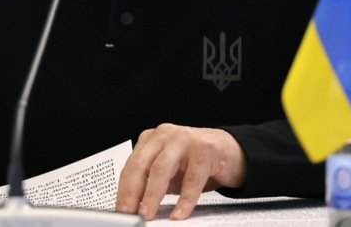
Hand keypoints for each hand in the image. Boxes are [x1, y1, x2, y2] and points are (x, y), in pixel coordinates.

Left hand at [116, 123, 246, 220]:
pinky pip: (191, 179)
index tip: (119, 211)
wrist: (230, 152)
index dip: (123, 190)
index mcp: (151, 140)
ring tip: (147, 214)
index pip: (131, 166)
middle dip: (132, 192)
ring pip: (161, 168)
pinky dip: (184, 200)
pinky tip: (179, 214)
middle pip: (141, 165)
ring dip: (152, 195)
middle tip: (128, 214)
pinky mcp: (204, 149)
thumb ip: (152, 184)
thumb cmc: (195, 163)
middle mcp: (164, 135)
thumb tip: (135, 209)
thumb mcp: (170, 173)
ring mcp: (184, 139)